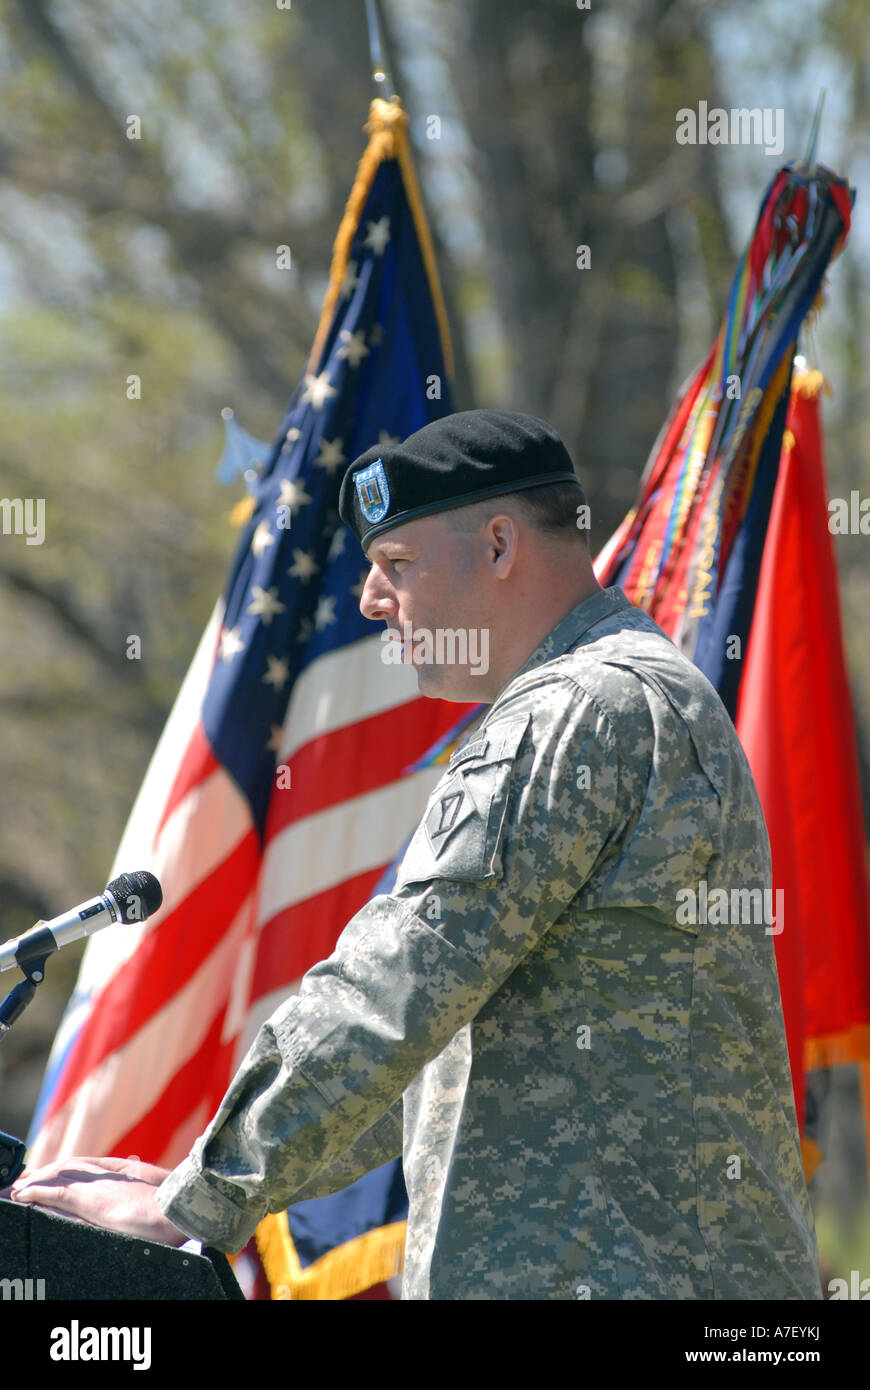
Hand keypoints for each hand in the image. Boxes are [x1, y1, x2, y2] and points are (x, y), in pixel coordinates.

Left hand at [0, 1155, 189, 1245]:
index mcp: (125, 1172)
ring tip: (16, 1187)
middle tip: (24, 1178)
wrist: (180, 1211)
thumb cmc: (175, 1207)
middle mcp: (108, 1175)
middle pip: (68, 1167)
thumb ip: (144, 1180)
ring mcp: (98, 1187)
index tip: (50, 1171)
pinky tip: (21, 1195)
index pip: (87, 1166)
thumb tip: (138, 1164)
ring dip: (35, 1181)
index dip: (66, 1168)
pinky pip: (55, 1195)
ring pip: (58, 1177)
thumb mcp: (159, 1189)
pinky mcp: (90, 1202)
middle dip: (45, 1172)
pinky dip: (36, 1193)